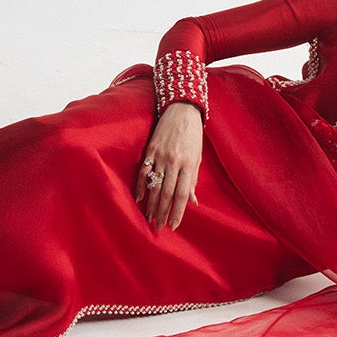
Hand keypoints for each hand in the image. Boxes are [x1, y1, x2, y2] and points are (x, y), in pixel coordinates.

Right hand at [135, 102, 202, 231]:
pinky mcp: (150, 150)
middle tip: (158, 227)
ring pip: (154, 185)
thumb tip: (192, 202)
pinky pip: (143, 172)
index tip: (173, 225)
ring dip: (151, 204)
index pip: (182, 194)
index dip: (177, 212)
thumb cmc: (193, 135)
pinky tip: (139, 199)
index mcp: (188, 164)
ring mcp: (160, 156)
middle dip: (162, 212)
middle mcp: (174, 162)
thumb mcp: (197, 157)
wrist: (182, 110)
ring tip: (148, 218)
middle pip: (166, 193)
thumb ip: (192, 180)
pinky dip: (140, 186)